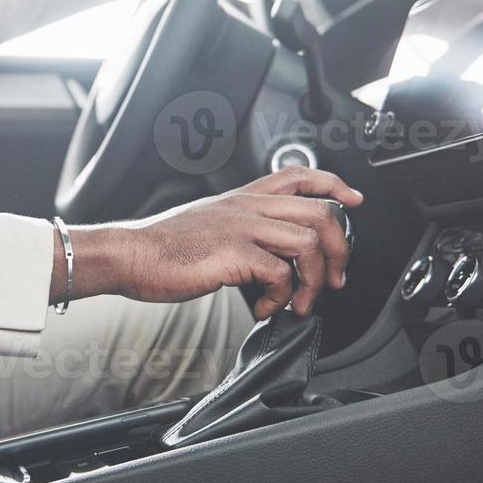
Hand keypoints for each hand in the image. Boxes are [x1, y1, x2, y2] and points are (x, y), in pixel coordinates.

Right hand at [55, 168, 362, 320]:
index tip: (352, 201)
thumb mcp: (208, 226)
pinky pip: (281, 273)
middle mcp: (247, 206)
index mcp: (242, 197)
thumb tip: (268, 260)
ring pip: (309, 242)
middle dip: (340, 249)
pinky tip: (267, 307)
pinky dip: (282, 298)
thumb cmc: (162, 248)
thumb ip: (240, 233)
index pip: (299, 175)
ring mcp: (242, 227)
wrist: (130, 254)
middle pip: (320, 212)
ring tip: (300, 302)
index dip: (334, 185)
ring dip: (314, 280)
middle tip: (333, 278)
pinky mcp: (234, 252)